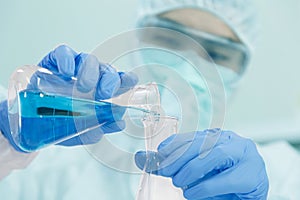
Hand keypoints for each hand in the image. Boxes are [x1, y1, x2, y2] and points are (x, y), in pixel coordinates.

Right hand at [0, 45, 137, 150]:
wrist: (31, 123)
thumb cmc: (60, 122)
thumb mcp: (82, 130)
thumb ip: (101, 126)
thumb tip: (119, 122)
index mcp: (100, 91)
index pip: (119, 81)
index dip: (127, 79)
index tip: (131, 81)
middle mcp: (90, 77)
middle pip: (106, 70)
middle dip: (109, 79)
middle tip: (104, 93)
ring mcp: (73, 68)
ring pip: (88, 60)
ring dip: (90, 72)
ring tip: (84, 87)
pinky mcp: (53, 63)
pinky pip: (63, 53)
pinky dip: (67, 59)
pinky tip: (67, 72)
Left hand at [135, 129, 268, 199]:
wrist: (250, 194)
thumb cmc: (221, 179)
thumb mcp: (195, 170)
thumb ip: (171, 164)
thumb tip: (141, 158)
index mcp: (218, 137)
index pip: (194, 136)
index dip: (175, 143)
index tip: (160, 153)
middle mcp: (231, 141)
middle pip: (203, 143)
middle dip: (180, 157)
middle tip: (166, 171)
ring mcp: (245, 156)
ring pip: (215, 155)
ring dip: (192, 170)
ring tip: (180, 183)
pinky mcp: (252, 175)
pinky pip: (226, 179)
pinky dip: (205, 187)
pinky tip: (193, 193)